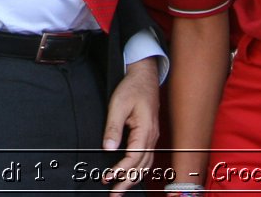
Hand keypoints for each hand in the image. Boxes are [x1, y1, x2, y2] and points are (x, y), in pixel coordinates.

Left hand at [101, 57, 159, 193]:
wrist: (145, 75)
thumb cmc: (132, 87)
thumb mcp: (118, 105)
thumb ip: (113, 128)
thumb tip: (108, 148)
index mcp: (146, 130)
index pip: (134, 158)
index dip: (120, 170)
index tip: (107, 178)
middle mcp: (152, 137)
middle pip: (141, 167)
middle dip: (127, 182)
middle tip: (114, 195)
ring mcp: (153, 137)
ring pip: (146, 165)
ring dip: (133, 179)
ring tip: (120, 189)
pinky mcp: (150, 135)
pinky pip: (147, 158)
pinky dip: (139, 169)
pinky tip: (131, 175)